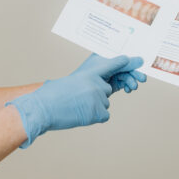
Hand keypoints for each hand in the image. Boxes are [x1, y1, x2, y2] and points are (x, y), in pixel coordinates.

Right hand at [7, 54, 144, 147]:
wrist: (43, 108)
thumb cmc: (51, 95)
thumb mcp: (70, 82)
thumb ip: (85, 83)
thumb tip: (96, 89)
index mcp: (88, 73)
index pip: (110, 65)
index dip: (123, 63)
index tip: (136, 60)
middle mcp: (97, 83)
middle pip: (106, 90)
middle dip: (95, 96)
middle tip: (77, 100)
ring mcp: (99, 98)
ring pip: (103, 104)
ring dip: (92, 108)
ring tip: (74, 107)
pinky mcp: (99, 112)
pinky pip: (104, 116)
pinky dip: (93, 118)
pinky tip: (80, 115)